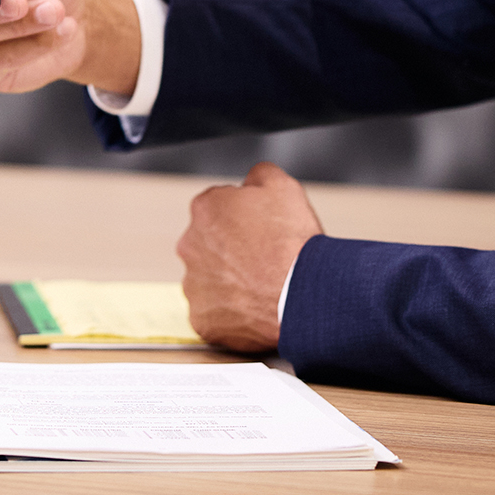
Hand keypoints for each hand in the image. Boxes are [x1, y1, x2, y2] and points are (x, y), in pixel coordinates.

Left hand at [177, 162, 323, 352]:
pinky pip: (215, 313)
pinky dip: (232, 312)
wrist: (304, 296)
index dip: (244, 217)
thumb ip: (259, 175)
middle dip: (232, 249)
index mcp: (205, 210)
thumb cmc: (293, 244)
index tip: (261, 229)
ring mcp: (194, 285)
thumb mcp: (283, 186)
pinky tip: (255, 306)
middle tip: (263, 258)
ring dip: (230, 280)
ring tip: (263, 284)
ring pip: (210, 279)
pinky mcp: (203, 319)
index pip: (218, 207)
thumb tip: (253, 178)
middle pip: (210, 243)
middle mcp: (190, 245)